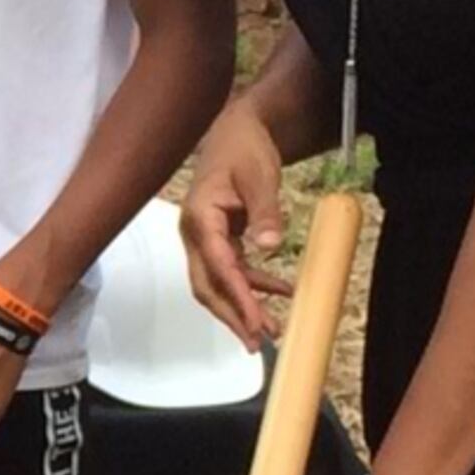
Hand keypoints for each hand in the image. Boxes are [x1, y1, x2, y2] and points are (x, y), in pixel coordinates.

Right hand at [182, 107, 293, 347]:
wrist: (236, 132)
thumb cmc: (245, 149)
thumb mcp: (260, 176)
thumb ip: (265, 210)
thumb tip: (270, 245)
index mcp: (200, 219)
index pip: (217, 267)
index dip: (237, 298)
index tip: (256, 323)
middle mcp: (195, 234)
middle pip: (207, 285)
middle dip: (231, 315)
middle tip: (255, 342)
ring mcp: (203, 239)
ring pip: (216, 283)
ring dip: (241, 306)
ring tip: (269, 329)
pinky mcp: (217, 239)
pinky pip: (231, 270)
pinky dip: (252, 284)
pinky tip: (280, 292)